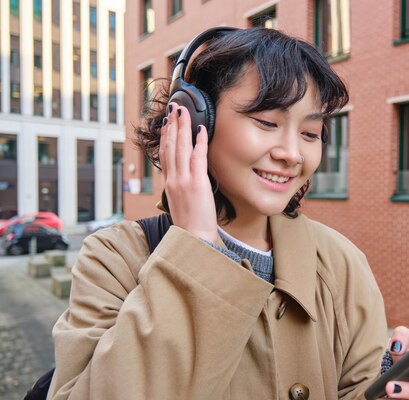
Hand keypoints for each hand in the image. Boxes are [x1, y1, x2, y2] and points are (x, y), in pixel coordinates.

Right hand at [159, 102, 218, 242]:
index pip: (165, 155)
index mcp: (169, 184)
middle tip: (174, 109)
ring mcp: (184, 180)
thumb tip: (182, 181)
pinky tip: (200, 130)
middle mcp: (173, 180)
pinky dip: (199, 142)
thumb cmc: (190, 226)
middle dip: (172, 125)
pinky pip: (198, 157)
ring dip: (183, 127)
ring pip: (181, 148)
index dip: (165, 137)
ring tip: (183, 112)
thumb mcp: (179, 205)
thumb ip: (179, 190)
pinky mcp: (197, 183)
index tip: (167, 123)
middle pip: (171, 146)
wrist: (193, 239)